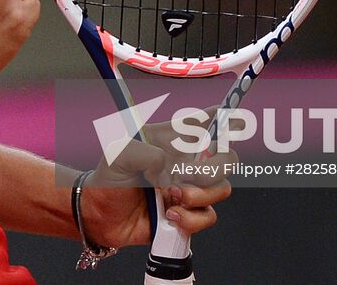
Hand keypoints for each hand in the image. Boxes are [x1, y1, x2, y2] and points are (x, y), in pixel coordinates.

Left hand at [77, 119, 232, 248]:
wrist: (100, 216)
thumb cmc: (108, 180)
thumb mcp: (118, 154)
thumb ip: (144, 152)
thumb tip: (167, 169)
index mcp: (173, 140)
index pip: (206, 121)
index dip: (226, 117)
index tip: (236, 118)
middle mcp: (186, 163)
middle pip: (227, 157)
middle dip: (214, 167)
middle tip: (186, 176)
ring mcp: (190, 189)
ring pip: (222, 188)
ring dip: (198, 195)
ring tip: (171, 198)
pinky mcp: (189, 214)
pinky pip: (209, 216)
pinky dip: (191, 218)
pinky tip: (170, 215)